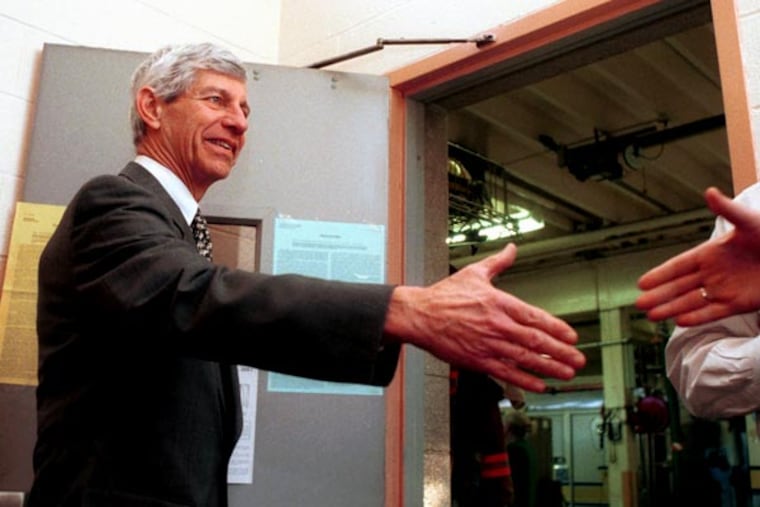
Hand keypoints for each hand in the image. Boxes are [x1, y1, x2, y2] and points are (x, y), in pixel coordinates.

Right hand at [384, 244, 584, 391]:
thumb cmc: (444, 296)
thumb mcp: (474, 273)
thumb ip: (498, 263)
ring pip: (525, 359)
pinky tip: (540, 384)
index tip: (572, 336)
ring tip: (566, 373)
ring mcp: (488, 345)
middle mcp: (497, 325)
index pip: (535, 317)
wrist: (419, 315)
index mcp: (499, 303)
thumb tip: (512, 248)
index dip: (557, 328)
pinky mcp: (477, 360)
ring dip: (549, 367)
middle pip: (536, 341)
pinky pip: (506, 373)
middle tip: (578, 359)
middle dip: (561, 352)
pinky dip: (525, 380)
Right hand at [636, 187, 759, 325]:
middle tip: (638, 304)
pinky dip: (698, 317)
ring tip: (651, 316)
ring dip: (672, 308)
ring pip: (692, 301)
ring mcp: (725, 289)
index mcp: (711, 252)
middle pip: (680, 286)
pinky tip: (680, 321)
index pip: (679, 265)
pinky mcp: (740, 303)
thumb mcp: (750, 221)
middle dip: (660, 296)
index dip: (660, 274)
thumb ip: (727, 210)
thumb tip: (709, 191)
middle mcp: (713, 272)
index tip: (642, 283)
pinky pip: (714, 312)